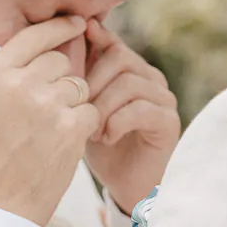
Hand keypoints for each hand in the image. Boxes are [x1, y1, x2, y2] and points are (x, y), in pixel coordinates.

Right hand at [0, 16, 99, 225]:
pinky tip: (64, 141)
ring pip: (78, 86)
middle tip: (44, 109)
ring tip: (51, 128)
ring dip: (71, 103)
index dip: (58, 27)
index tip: (75, 22)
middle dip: (58, 80)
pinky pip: (90, 110)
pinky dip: (84, 125)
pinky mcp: (71, 128)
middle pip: (59, 62)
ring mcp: (48, 106)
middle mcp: (22, 85)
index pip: (33, 37)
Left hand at [83, 20, 180, 213]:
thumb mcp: (82, 108)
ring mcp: (163, 98)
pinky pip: (141, 108)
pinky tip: (106, 138)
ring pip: (129, 83)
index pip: (112, 42)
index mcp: (130, 70)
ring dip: (102, 107)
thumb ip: (78, 79)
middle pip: (119, 57)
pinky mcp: (169, 121)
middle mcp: (151, 78)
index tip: (73, 47)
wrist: (124, 185)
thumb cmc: (100, 145)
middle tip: (78, 112)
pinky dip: (117, 123)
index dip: (94, 41)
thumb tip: (57, 44)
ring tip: (91, 131)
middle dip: (91, 84)